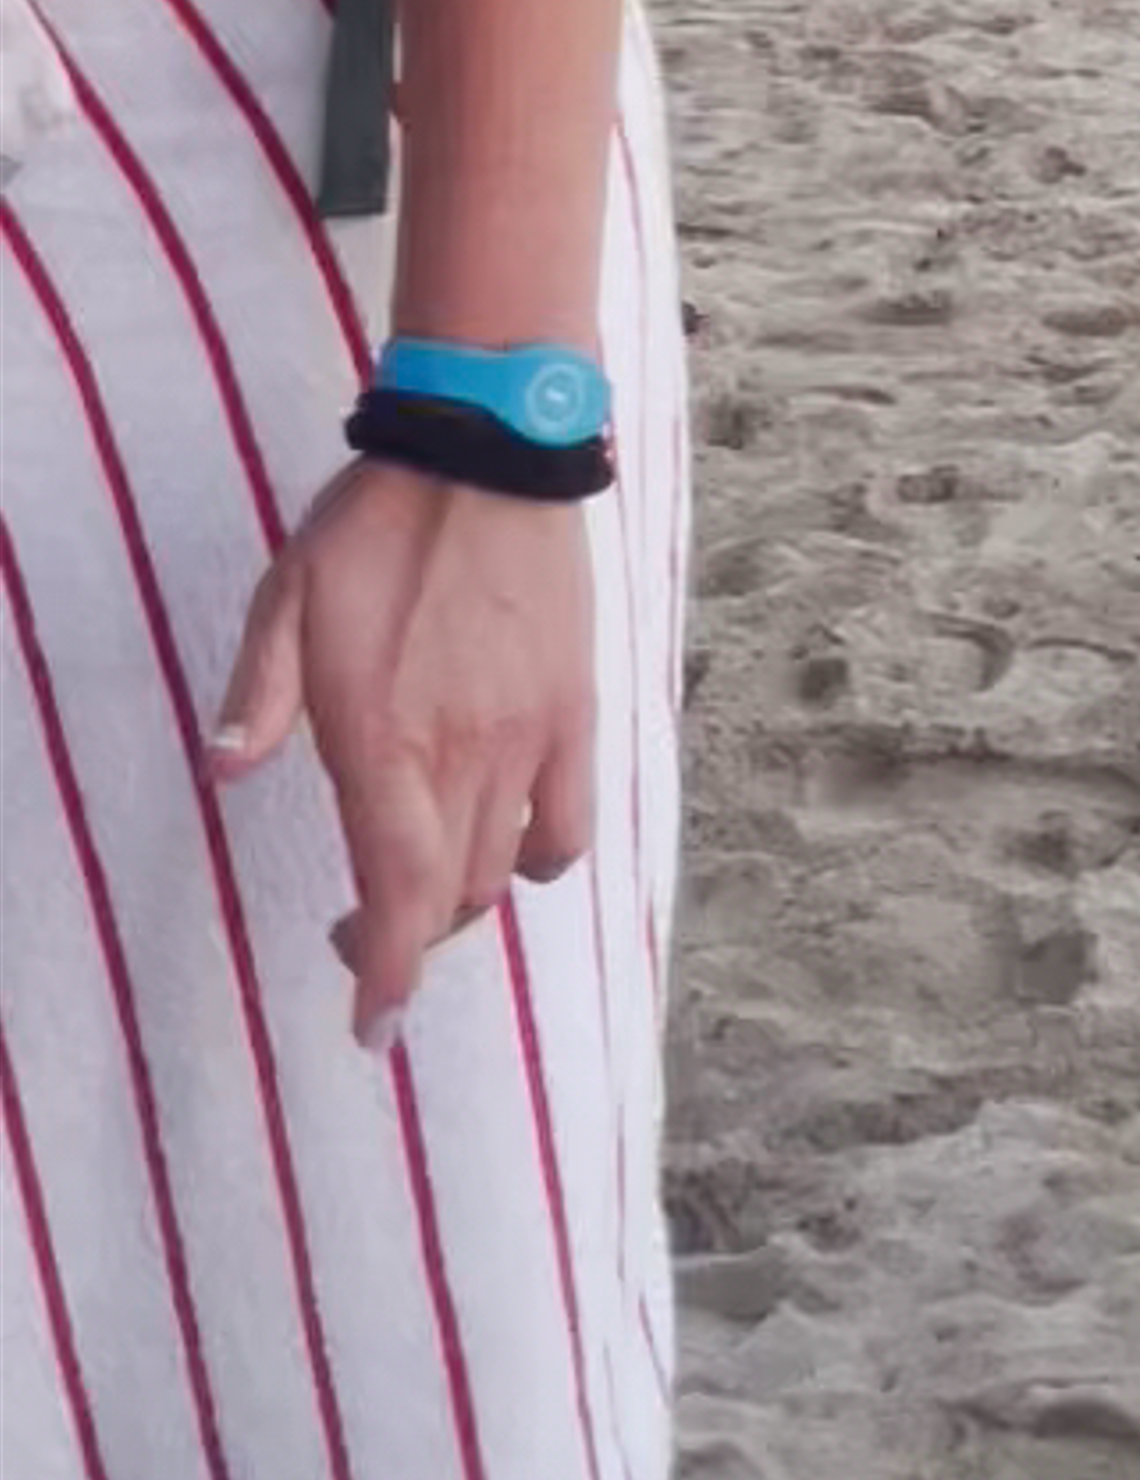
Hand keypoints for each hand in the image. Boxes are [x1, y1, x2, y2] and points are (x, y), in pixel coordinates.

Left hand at [211, 459, 597, 1044]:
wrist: (492, 454)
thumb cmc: (378, 525)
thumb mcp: (288, 597)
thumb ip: (259, 695)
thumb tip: (225, 773)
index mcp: (386, 742)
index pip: (395, 897)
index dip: (385, 977)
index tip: (372, 1026)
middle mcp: (464, 757)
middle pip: (448, 899)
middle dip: (404, 941)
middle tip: (362, 934)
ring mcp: (529, 737)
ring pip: (502, 871)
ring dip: (460, 903)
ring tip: (426, 886)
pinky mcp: (574, 711)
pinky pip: (568, 823)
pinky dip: (539, 857)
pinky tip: (510, 843)